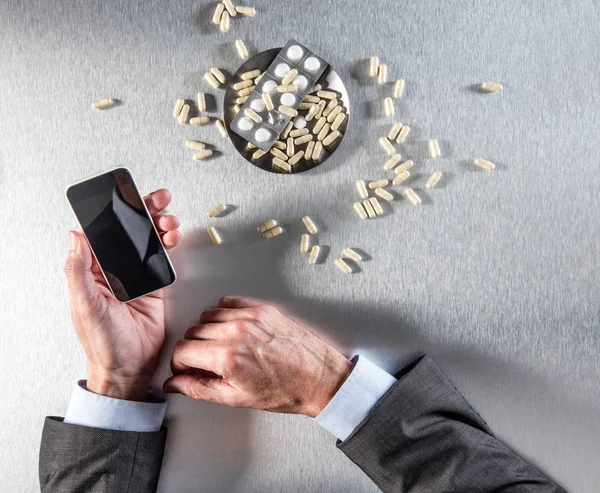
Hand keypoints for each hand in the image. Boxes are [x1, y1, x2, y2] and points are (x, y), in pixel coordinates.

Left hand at [64, 189, 180, 400]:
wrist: (130, 368)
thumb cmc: (103, 343)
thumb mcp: (86, 306)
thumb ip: (78, 271)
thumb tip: (74, 237)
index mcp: (91, 271)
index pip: (102, 233)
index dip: (115, 213)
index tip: (127, 198)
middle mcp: (113, 271)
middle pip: (129, 233)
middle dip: (144, 213)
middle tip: (158, 200)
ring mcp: (135, 277)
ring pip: (147, 243)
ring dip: (159, 227)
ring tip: (169, 220)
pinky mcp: (154, 286)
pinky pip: (162, 259)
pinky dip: (169, 246)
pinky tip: (173, 238)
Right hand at [163, 296, 353, 416]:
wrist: (318, 378)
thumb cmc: (285, 390)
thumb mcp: (236, 398)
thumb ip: (199, 388)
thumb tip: (175, 384)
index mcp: (228, 357)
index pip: (182, 350)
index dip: (179, 364)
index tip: (185, 369)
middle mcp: (237, 332)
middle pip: (192, 332)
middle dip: (193, 349)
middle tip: (205, 363)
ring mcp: (251, 317)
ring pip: (207, 315)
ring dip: (207, 331)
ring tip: (220, 348)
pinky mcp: (262, 308)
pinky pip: (228, 302)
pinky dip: (223, 315)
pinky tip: (231, 331)